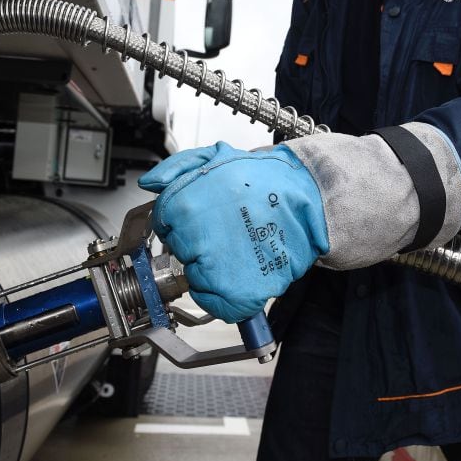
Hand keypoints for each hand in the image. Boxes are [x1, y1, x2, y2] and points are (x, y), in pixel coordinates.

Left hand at [138, 142, 328, 322]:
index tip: (201, 218)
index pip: (163, 225)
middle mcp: (195, 238)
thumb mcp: (216, 156)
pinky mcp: (237, 292)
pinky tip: (238, 273)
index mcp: (184, 206)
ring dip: (210, 268)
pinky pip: (215, 304)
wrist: (310, 199)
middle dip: (196, 243)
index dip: (183, 221)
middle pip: (179, 252)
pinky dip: (223, 296)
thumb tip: (151, 183)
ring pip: (195, 278)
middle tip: (224, 230)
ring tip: (236, 247)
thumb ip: (176, 168)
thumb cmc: (267, 180)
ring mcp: (215, 268)